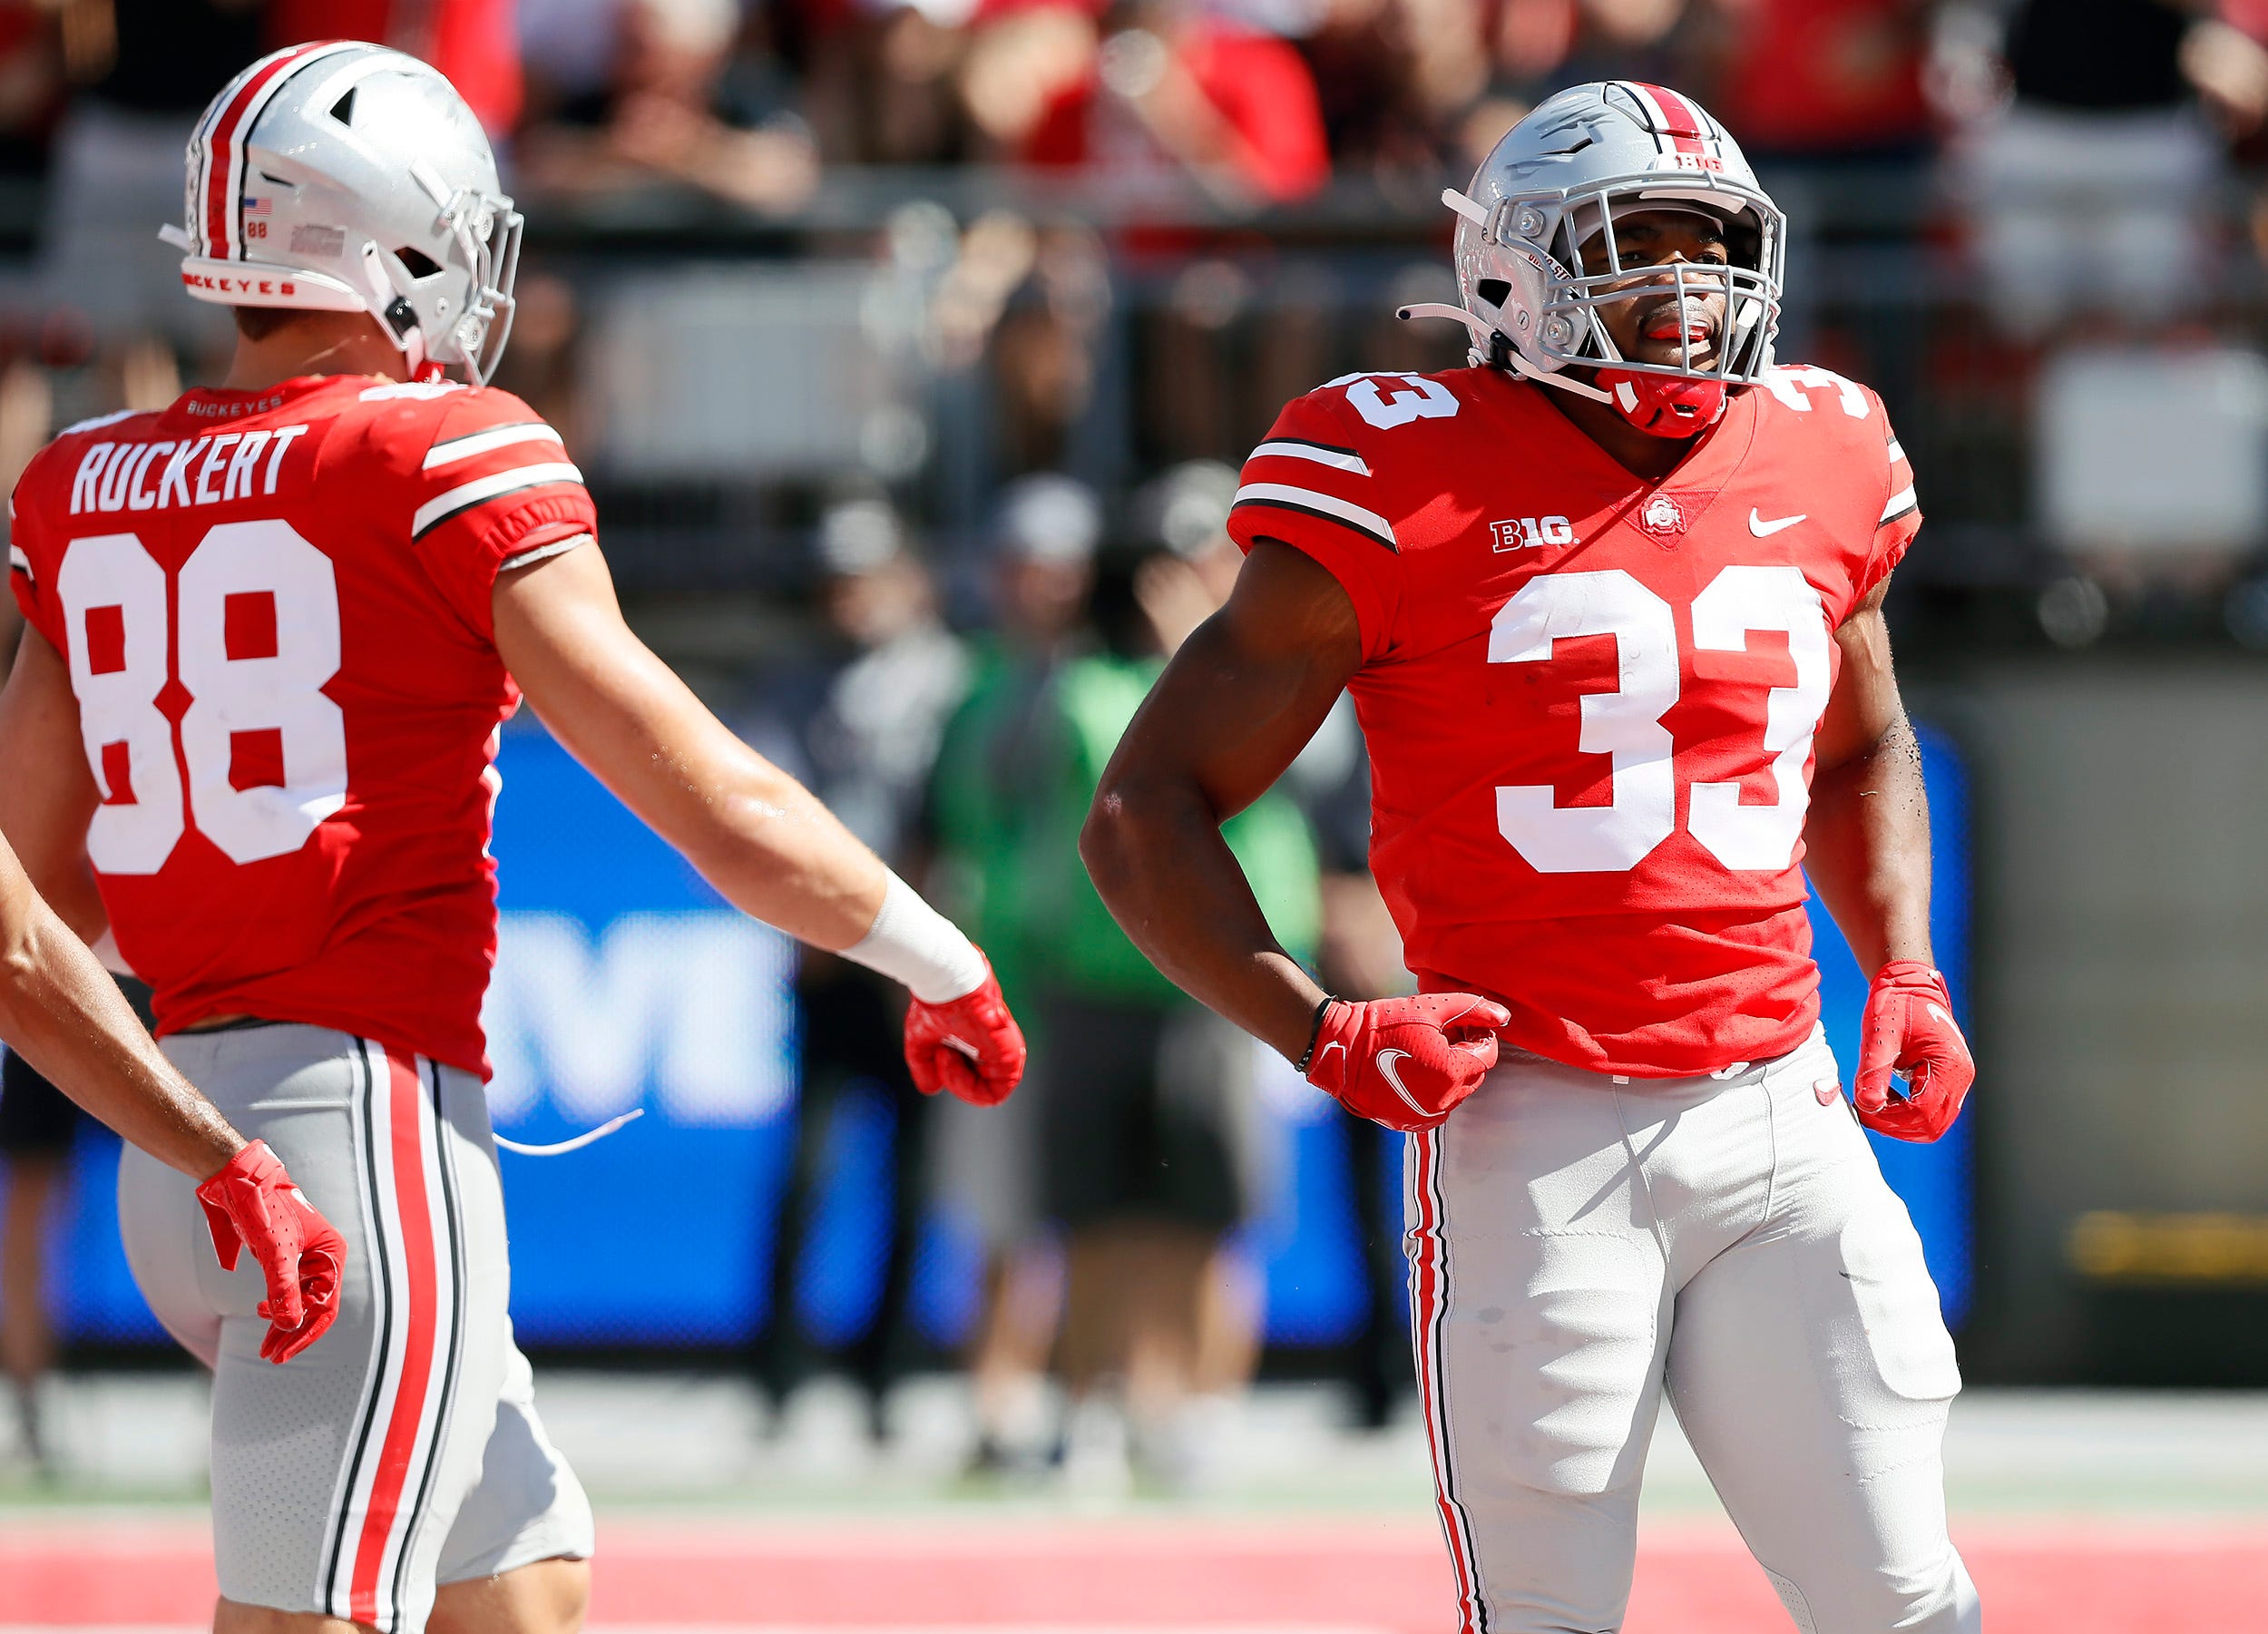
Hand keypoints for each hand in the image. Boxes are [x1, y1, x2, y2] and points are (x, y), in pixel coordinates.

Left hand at [196, 1142, 347, 1363]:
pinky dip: (276, 1305)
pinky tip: (262, 1310)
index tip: (281, 1354)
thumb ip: (283, 1288)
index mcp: (331, 1254)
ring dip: (282, 1323)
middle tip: (270, 1356)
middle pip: (314, 1306)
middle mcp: (322, 1257)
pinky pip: (287, 1289)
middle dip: (291, 1333)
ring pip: (299, 1300)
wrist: (236, 1179)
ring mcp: (304, 1257)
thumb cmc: (261, 1208)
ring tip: (264, 1344)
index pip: (326, 1306)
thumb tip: (289, 1325)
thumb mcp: (274, 1251)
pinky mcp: (285, 1255)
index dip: (305, 1333)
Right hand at [904, 954, 1026, 1106]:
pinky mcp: (1010, 1053)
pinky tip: (948, 1055)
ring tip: (943, 1053)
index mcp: (985, 1045)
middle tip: (939, 1054)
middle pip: (984, 1089)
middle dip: (954, 1081)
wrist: (945, 980)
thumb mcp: (922, 1040)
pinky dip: (966, 1084)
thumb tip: (932, 1088)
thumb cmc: (934, 1003)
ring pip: (991, 1094)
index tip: (938, 1056)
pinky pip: (996, 1090)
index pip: (979, 1082)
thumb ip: (925, 1066)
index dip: (956, 1081)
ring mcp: (1008, 1052)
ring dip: (959, 1083)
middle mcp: (1000, 1050)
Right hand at [1305, 994, 1508, 1131]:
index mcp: (1453, 1073)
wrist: (1340, 1051)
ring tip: (1424, 1052)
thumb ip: (1472, 1009)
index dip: (1479, 1034)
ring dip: (1449, 1074)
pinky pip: (1435, 1106)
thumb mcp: (1430, 1008)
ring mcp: (1426, 1116)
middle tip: (1444, 1034)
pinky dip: (1431, 1090)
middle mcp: (1444, 1101)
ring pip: (1455, 1093)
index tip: (1462, 1023)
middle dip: (1465, 1054)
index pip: (1487, 1055)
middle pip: (1473, 1075)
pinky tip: (1412, 1071)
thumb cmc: (1384, 1025)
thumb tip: (1503, 1015)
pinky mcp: (1409, 1123)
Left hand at [1853, 960, 1973, 1142]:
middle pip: (1931, 1125)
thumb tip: (1867, 1104)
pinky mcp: (1948, 1081)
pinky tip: (1884, 1096)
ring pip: (1932, 1123)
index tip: (1864, 1107)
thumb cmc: (1896, 1004)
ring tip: (1873, 1101)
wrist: (1909, 985)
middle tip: (1865, 1109)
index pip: (1924, 1113)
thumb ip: (1874, 1070)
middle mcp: (1961, 1077)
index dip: (1892, 1118)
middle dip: (1896, 1125)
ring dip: (1901, 1121)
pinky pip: (1930, 1111)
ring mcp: (1957, 1081)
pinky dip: (1906, 1112)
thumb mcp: (1880, 1035)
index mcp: (1950, 1066)